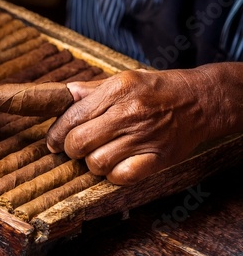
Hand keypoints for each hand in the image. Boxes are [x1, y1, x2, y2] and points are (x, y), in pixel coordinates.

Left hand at [46, 68, 226, 184]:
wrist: (201, 101)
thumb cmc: (158, 89)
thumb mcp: (124, 78)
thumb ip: (91, 90)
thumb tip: (63, 95)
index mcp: (117, 89)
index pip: (72, 116)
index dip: (56, 132)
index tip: (54, 141)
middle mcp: (129, 113)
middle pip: (79, 142)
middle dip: (69, 149)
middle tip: (73, 149)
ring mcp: (144, 137)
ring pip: (96, 163)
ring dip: (90, 163)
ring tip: (96, 154)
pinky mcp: (158, 158)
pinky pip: (121, 177)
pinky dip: (112, 175)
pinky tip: (114, 165)